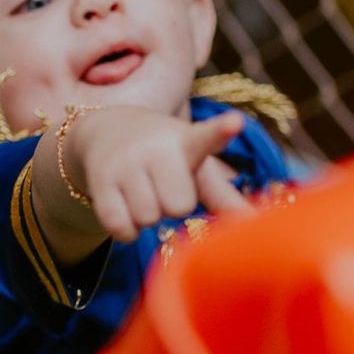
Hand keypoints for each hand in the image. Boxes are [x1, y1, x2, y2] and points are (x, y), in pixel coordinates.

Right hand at [63, 106, 252, 241]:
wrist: (106, 131)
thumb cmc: (162, 155)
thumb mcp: (193, 164)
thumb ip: (221, 195)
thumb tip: (253, 224)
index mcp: (187, 142)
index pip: (206, 137)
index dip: (221, 131)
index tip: (235, 123)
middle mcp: (155, 148)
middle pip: (178, 207)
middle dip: (172, 207)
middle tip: (163, 187)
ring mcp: (125, 162)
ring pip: (147, 218)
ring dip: (147, 218)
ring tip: (142, 193)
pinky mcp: (100, 180)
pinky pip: (121, 227)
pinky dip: (126, 230)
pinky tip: (126, 208)